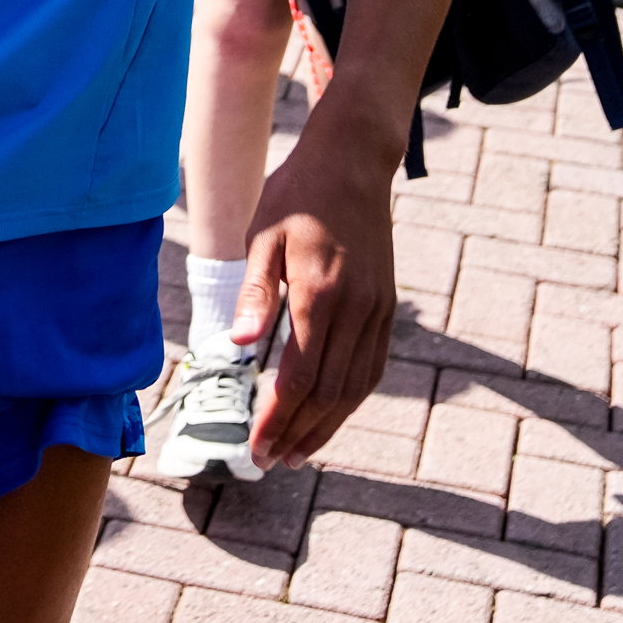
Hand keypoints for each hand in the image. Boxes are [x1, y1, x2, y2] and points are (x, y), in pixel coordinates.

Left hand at [233, 131, 401, 467]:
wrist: (352, 162)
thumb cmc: (297, 195)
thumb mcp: (262, 236)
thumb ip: (254, 294)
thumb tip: (236, 345)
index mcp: (320, 294)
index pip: (298, 377)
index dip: (277, 419)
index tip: (256, 446)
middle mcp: (356, 308)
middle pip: (330, 393)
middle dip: (299, 433)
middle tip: (271, 460)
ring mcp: (377, 309)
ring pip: (357, 388)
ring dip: (328, 426)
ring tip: (297, 451)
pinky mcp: (386, 306)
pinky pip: (373, 367)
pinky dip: (351, 399)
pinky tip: (329, 414)